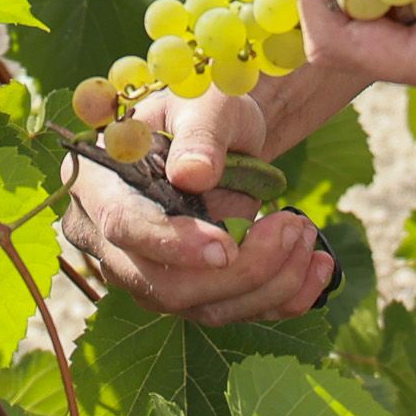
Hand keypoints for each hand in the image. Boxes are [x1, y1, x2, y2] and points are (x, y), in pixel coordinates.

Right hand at [60, 86, 333, 325]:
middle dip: (239, 270)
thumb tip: (193, 175)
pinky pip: (235, 312)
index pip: (124, 227)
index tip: (227, 247)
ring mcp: (149, 275)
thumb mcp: (204, 103)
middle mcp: (111, 242)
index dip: (173, 244)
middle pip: (164, 286)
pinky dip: (283, 297)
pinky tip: (318, 266)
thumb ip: (199, 135)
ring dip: (268, 281)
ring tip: (306, 231)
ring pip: (204, 308)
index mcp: (97, 184)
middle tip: (293, 225)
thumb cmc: (204, 106)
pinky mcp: (190, 293)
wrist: (222, 132)